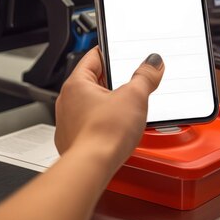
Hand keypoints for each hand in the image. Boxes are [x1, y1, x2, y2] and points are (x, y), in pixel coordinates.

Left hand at [54, 47, 163, 170]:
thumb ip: (145, 76)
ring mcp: (68, 122)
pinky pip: (90, 124)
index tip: (122, 52)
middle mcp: (67, 101)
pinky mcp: (74, 140)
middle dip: (114, 82)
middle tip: (132, 84)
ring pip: (92, 104)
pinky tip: (117, 129)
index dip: (111, 52)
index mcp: (76, 83)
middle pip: (94, 82)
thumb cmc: (104, 133)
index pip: (94, 57)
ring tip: (127, 109)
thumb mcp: (134, 97)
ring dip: (109, 104)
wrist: (93, 166)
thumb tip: (153, 63)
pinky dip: (103, 123)